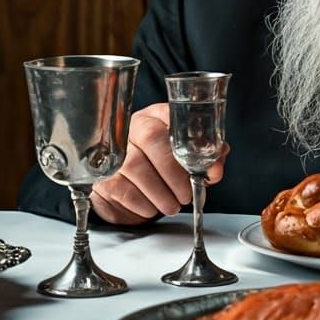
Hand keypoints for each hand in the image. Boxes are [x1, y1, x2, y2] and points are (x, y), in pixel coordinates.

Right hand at [90, 102, 228, 224]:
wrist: (127, 186)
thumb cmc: (161, 167)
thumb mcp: (187, 157)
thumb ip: (206, 159)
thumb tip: (215, 170)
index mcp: (156, 117)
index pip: (171, 113)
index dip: (189, 133)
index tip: (203, 157)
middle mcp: (132, 127)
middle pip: (153, 139)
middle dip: (175, 172)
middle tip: (186, 194)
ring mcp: (115, 151)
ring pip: (137, 167)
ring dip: (161, 193)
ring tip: (173, 204)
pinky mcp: (104, 177)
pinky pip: (124, 190)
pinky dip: (144, 204)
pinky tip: (152, 206)